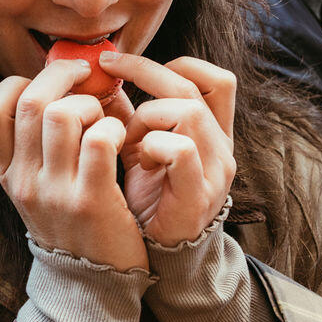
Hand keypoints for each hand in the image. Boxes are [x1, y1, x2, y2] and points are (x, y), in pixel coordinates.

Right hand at [0, 59, 147, 271]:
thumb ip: (38, 145)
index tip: (47, 83)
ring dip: (92, 104)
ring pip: (64, 114)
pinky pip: (100, 140)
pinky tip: (122, 138)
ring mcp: (55, 192)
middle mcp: (24, 181)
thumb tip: (60, 83)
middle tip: (86, 75)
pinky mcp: (91, 200)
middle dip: (62, 75)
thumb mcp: (39, 188)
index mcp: (8, 174)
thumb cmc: (74, 224)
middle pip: (31, 102)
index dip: (17, 85)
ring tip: (104, 119)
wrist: (93, 286)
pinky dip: (114, 127)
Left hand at [99, 53, 235, 247]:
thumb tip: (100, 79)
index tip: (126, 65)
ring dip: (146, 116)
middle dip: (144, 72)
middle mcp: (221, 148)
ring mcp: (214, 171)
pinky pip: (181, 149)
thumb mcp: (139, 148)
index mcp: (212, 134)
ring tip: (126, 139)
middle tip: (107, 71)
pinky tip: (139, 162)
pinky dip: (152, 146)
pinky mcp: (198, 194)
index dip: (174, 64)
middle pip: (192, 87)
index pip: (215, 80)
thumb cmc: (148, 201)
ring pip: (187, 111)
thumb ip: (129, 116)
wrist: (156, 256)